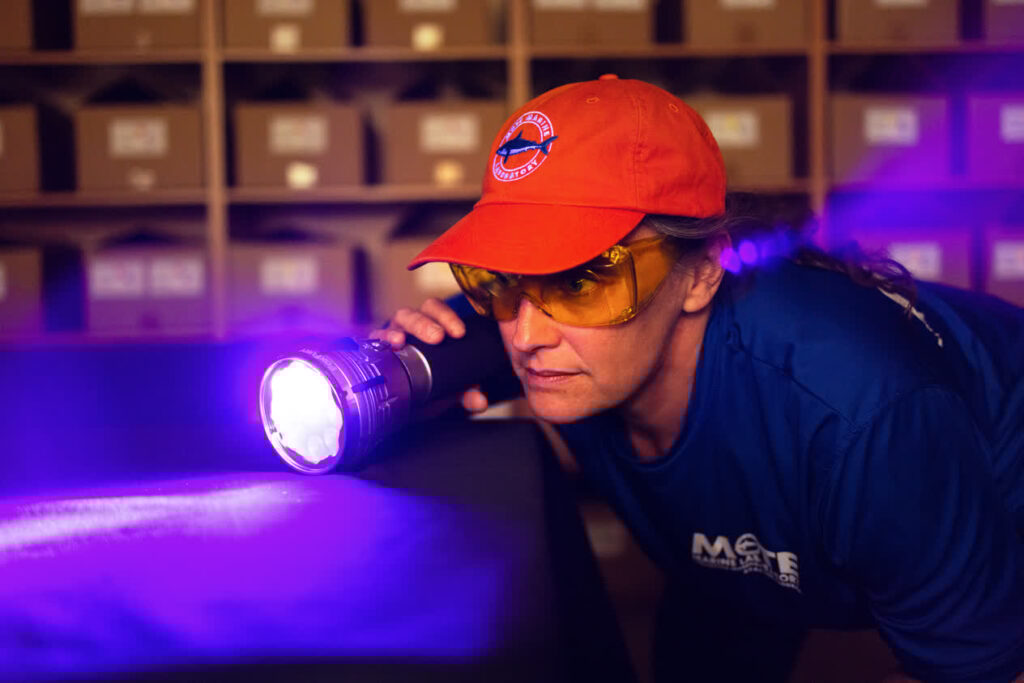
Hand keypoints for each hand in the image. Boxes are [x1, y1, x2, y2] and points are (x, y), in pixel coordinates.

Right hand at [369, 298, 490, 413]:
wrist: (401, 400)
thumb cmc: (426, 383)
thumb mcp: (447, 391)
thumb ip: (466, 394)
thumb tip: (480, 402)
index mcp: (430, 326)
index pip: (438, 310)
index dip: (448, 316)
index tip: (459, 332)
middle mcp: (411, 326)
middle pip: (417, 312)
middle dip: (426, 323)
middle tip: (437, 337)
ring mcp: (392, 333)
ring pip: (397, 320)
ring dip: (400, 329)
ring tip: (402, 340)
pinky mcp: (374, 346)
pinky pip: (374, 338)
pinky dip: (380, 340)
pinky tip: (388, 347)